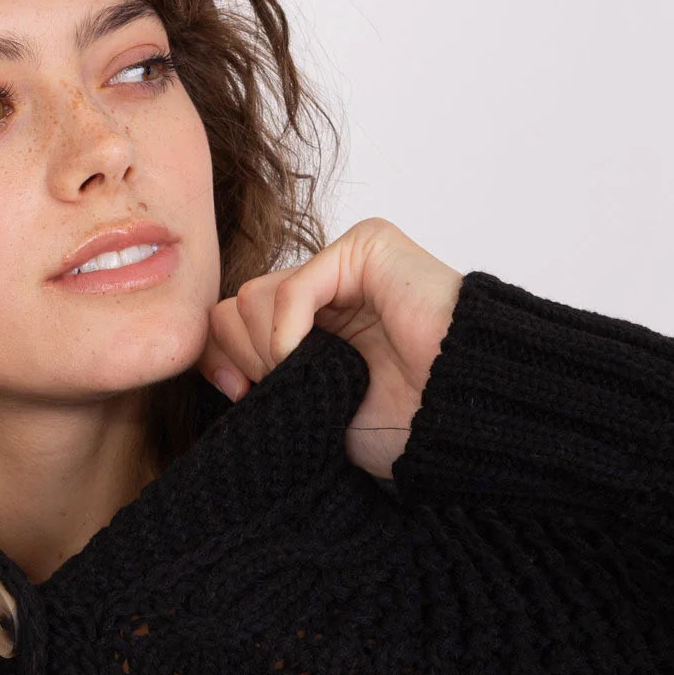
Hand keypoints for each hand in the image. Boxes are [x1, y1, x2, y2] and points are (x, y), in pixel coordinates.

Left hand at [197, 217, 462, 479]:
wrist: (459, 419)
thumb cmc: (405, 426)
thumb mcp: (312, 411)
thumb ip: (264, 380)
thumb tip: (214, 362)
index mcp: (314, 329)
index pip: (231, 323)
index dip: (221, 359)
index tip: (238, 394)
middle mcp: (325, 292)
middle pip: (233, 309)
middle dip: (245, 358)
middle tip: (279, 388)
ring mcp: (344, 266)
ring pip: (252, 297)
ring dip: (267, 349)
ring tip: (305, 377)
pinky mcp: (365, 248)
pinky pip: (290, 286)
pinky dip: (286, 332)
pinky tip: (310, 358)